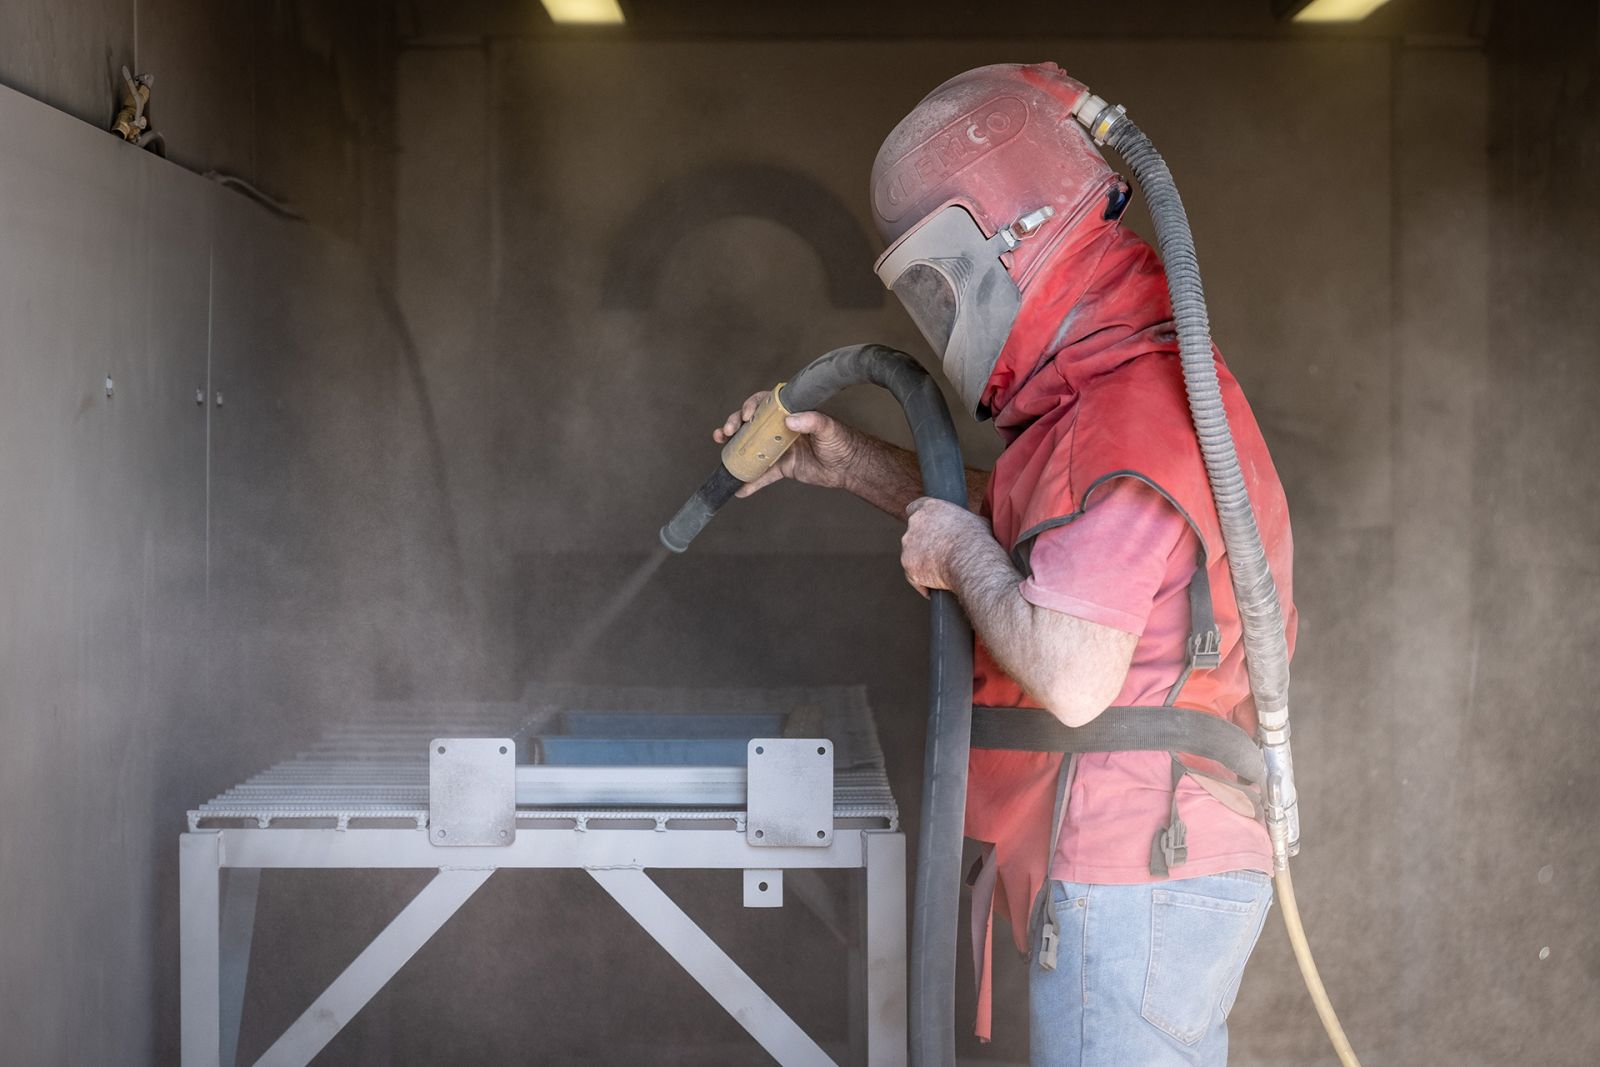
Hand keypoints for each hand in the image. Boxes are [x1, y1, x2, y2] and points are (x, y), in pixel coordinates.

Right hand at [713, 391, 862, 497]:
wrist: (850, 467)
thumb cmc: (842, 441)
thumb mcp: (828, 427)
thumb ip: (811, 420)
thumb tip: (790, 420)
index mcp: (789, 415)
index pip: (765, 405)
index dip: (751, 406)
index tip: (746, 415)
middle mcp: (780, 430)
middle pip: (751, 424)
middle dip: (734, 425)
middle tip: (726, 431)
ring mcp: (779, 449)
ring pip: (751, 448)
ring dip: (734, 449)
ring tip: (722, 448)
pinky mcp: (783, 468)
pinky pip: (763, 475)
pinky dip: (751, 482)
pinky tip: (739, 489)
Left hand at [901, 497, 992, 596]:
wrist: (972, 562)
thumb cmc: (979, 541)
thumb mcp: (977, 521)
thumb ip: (964, 521)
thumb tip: (972, 527)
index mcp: (930, 508)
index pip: (915, 508)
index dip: (923, 521)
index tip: (930, 529)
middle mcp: (915, 523)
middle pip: (913, 533)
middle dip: (924, 543)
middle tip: (941, 553)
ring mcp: (909, 545)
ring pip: (911, 554)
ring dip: (923, 562)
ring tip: (942, 571)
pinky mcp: (908, 566)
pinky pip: (913, 576)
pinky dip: (922, 582)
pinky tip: (936, 588)